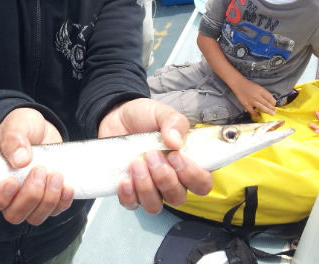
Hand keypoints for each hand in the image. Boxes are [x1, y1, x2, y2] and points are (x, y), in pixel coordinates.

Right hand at [0, 108, 73, 224]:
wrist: (42, 129)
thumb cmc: (22, 127)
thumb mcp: (16, 124)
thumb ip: (13, 139)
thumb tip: (20, 160)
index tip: (12, 182)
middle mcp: (7, 195)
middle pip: (12, 214)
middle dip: (29, 196)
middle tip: (40, 170)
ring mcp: (28, 200)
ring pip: (34, 217)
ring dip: (47, 199)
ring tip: (56, 174)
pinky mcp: (47, 200)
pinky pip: (55, 212)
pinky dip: (62, 202)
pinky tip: (67, 186)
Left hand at [98, 98, 211, 213]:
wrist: (116, 116)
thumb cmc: (144, 117)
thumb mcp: (161, 113)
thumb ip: (174, 123)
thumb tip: (176, 142)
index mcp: (186, 164)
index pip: (202, 184)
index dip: (192, 176)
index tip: (176, 157)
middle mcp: (170, 181)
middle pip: (177, 197)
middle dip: (165, 178)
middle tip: (152, 155)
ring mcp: (149, 188)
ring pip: (155, 206)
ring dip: (146, 187)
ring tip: (136, 163)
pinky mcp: (129, 191)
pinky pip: (131, 205)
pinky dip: (129, 195)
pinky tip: (125, 179)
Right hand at [232, 80, 276, 116]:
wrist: (238, 84)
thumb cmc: (249, 85)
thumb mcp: (259, 86)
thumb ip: (264, 93)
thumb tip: (271, 99)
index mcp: (260, 90)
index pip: (269, 98)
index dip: (273, 102)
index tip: (274, 104)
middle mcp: (256, 96)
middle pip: (266, 104)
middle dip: (272, 108)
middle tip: (275, 111)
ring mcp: (251, 101)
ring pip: (261, 108)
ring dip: (267, 111)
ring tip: (271, 113)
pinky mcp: (246, 104)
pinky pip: (252, 111)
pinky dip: (256, 114)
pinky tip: (259, 114)